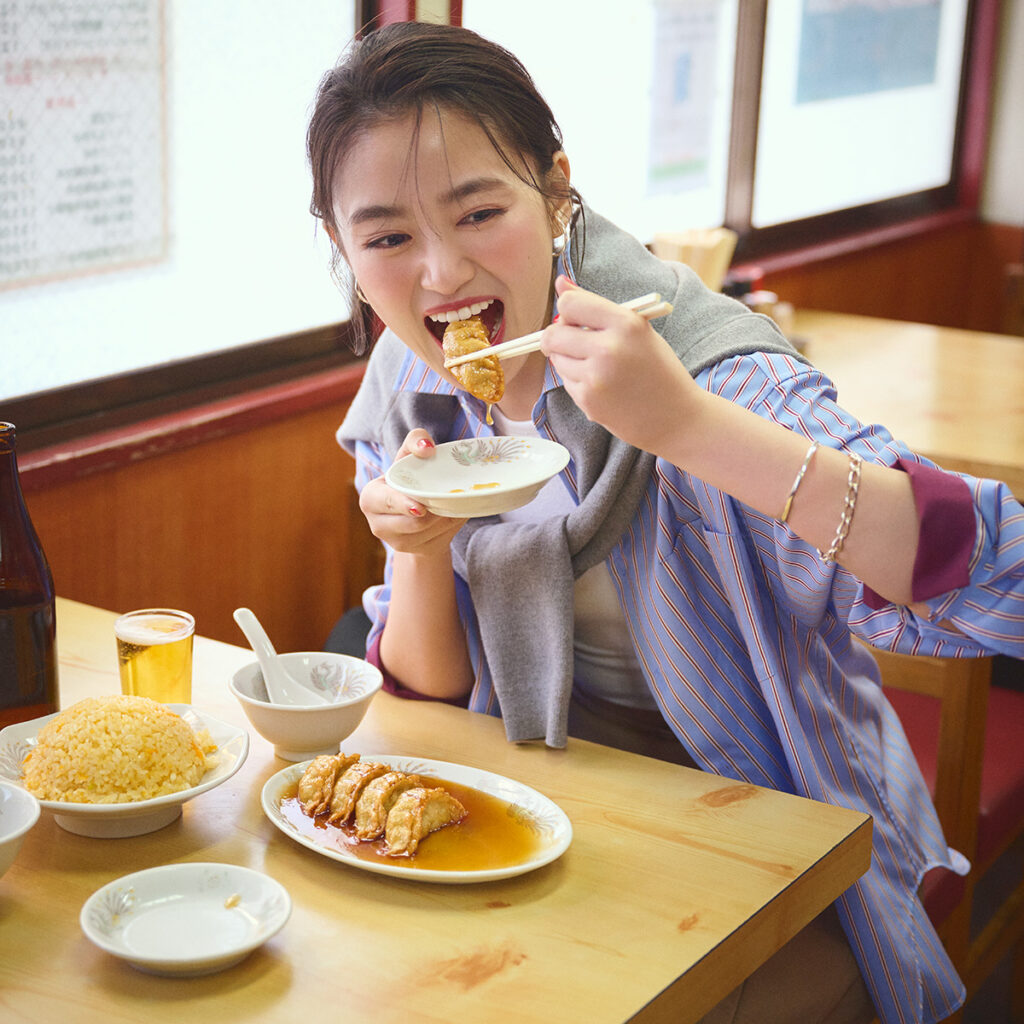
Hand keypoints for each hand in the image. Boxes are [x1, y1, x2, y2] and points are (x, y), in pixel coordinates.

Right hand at [359, 430, 464, 554]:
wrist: (412, 510)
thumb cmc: (409, 477)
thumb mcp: (408, 457)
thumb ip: (415, 441)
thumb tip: (428, 448)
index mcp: (370, 498)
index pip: (386, 502)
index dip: (402, 504)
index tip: (420, 507)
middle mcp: (378, 525)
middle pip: (412, 523)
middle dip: (433, 513)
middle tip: (448, 501)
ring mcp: (396, 543)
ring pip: (428, 532)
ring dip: (445, 518)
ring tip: (453, 503)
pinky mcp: (413, 552)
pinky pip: (439, 539)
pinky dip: (451, 526)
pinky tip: (453, 514)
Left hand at [541, 277, 699, 455]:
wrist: (675, 417)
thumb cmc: (658, 369)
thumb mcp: (637, 330)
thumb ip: (596, 306)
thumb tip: (560, 283)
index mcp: (626, 323)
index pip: (570, 304)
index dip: (567, 309)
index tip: (573, 318)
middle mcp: (609, 348)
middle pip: (553, 334)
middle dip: (555, 337)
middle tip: (570, 341)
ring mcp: (596, 377)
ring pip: (557, 359)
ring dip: (567, 359)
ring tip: (596, 366)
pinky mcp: (588, 401)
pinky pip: (566, 382)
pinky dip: (577, 381)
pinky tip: (602, 386)